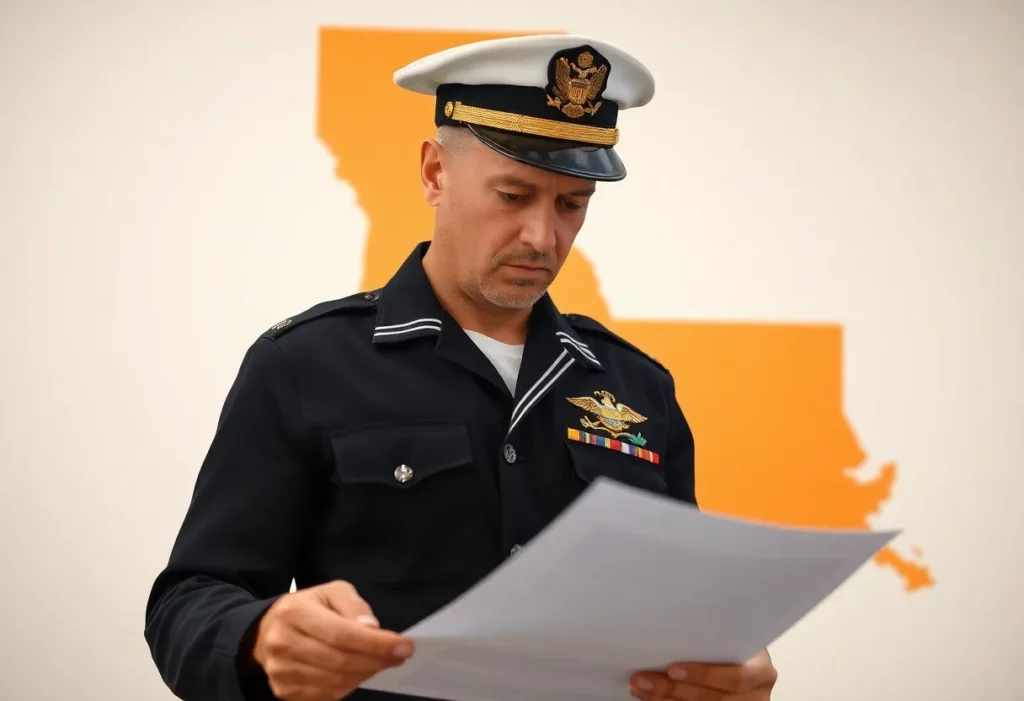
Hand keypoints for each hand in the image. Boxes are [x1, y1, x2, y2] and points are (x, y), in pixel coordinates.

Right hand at [252, 580, 412, 700]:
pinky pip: (326, 696)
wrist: (267, 631)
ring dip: (365, 674)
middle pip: (340, 662)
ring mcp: (281, 672)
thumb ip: (354, 606)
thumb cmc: (309, 608)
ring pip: (335, 682)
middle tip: (398, 656)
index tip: (404, 646)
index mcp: (294, 612)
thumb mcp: (332, 592)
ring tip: (379, 662)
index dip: (376, 644)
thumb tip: (372, 629)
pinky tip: (358, 672)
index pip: (342, 634)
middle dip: (376, 660)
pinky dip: (349, 686)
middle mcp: (283, 643)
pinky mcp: (284, 691)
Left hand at [629, 649, 776, 700]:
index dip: (704, 675)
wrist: (747, 663)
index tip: (673, 668)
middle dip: (674, 689)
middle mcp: (755, 696)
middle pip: (713, 698)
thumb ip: (717, 635)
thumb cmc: (736, 644)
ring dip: (665, 700)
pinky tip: (650, 697)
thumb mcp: (734, 635)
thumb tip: (674, 620)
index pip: (735, 677)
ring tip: (640, 686)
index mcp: (761, 672)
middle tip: (643, 678)